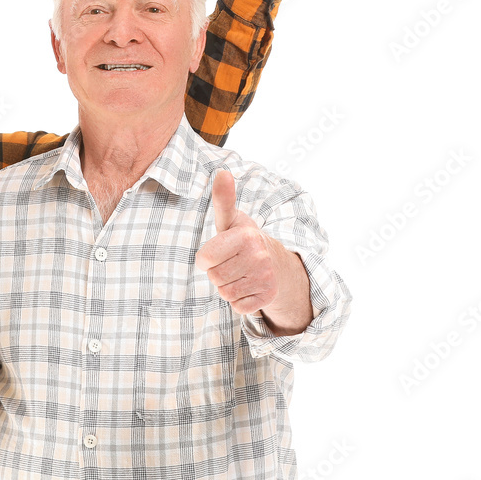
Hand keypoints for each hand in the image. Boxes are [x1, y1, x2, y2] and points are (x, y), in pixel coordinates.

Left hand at [196, 170, 278, 314]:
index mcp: (246, 236)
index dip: (207, 258)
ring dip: (227, 286)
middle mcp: (259, 257)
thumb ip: (223, 199)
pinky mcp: (268, 297)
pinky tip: (248, 286)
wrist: (277, 262)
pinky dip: (239, 300)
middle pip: (214, 277)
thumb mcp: (231, 219)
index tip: (220, 251)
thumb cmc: (244, 239)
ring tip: (240, 273)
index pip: (204, 260)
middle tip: (232, 263)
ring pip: (225, 293)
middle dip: (218, 272)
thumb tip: (222, 172)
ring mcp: (266, 278)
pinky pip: (238, 307)